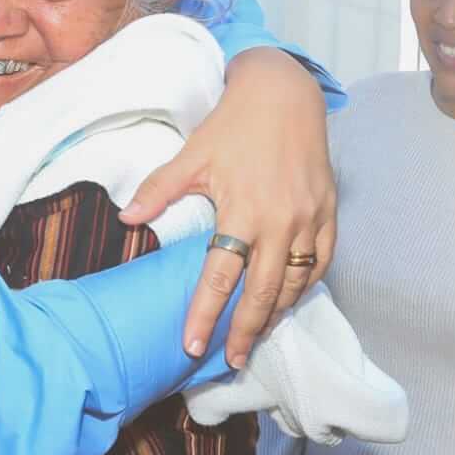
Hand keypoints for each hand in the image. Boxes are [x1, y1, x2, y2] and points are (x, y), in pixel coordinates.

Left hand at [122, 48, 335, 367]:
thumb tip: (126, 218)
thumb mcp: (193, 155)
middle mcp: (279, 221)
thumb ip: (160, 189)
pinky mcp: (329, 212)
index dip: (205, 314)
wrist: (285, 94)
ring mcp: (309, 219)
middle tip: (231, 360)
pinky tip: (290, 299)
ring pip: (295, 283)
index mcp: (242, 210)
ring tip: (256, 335)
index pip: (220, 276)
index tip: (192, 345)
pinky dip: (307, 285)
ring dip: (276, 314)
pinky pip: (322, 262)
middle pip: (263, 292)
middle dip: (245, 331)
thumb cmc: (234, 125)